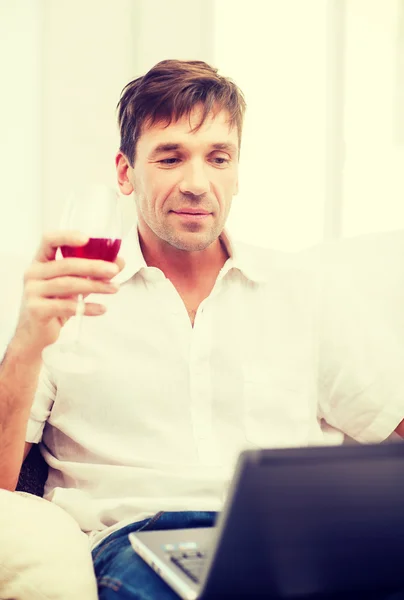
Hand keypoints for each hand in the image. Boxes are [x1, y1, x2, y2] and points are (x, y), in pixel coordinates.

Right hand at [13, 231, 124, 354]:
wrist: (34, 334)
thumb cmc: (54, 304)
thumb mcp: (73, 285)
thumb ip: (92, 273)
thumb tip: (119, 262)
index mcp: (40, 262)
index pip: (49, 240)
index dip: (67, 237)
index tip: (87, 239)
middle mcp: (33, 273)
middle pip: (66, 265)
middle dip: (93, 266)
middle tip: (114, 270)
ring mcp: (32, 292)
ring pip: (68, 285)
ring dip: (95, 286)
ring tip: (114, 288)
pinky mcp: (37, 310)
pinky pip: (66, 306)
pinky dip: (87, 307)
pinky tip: (102, 309)